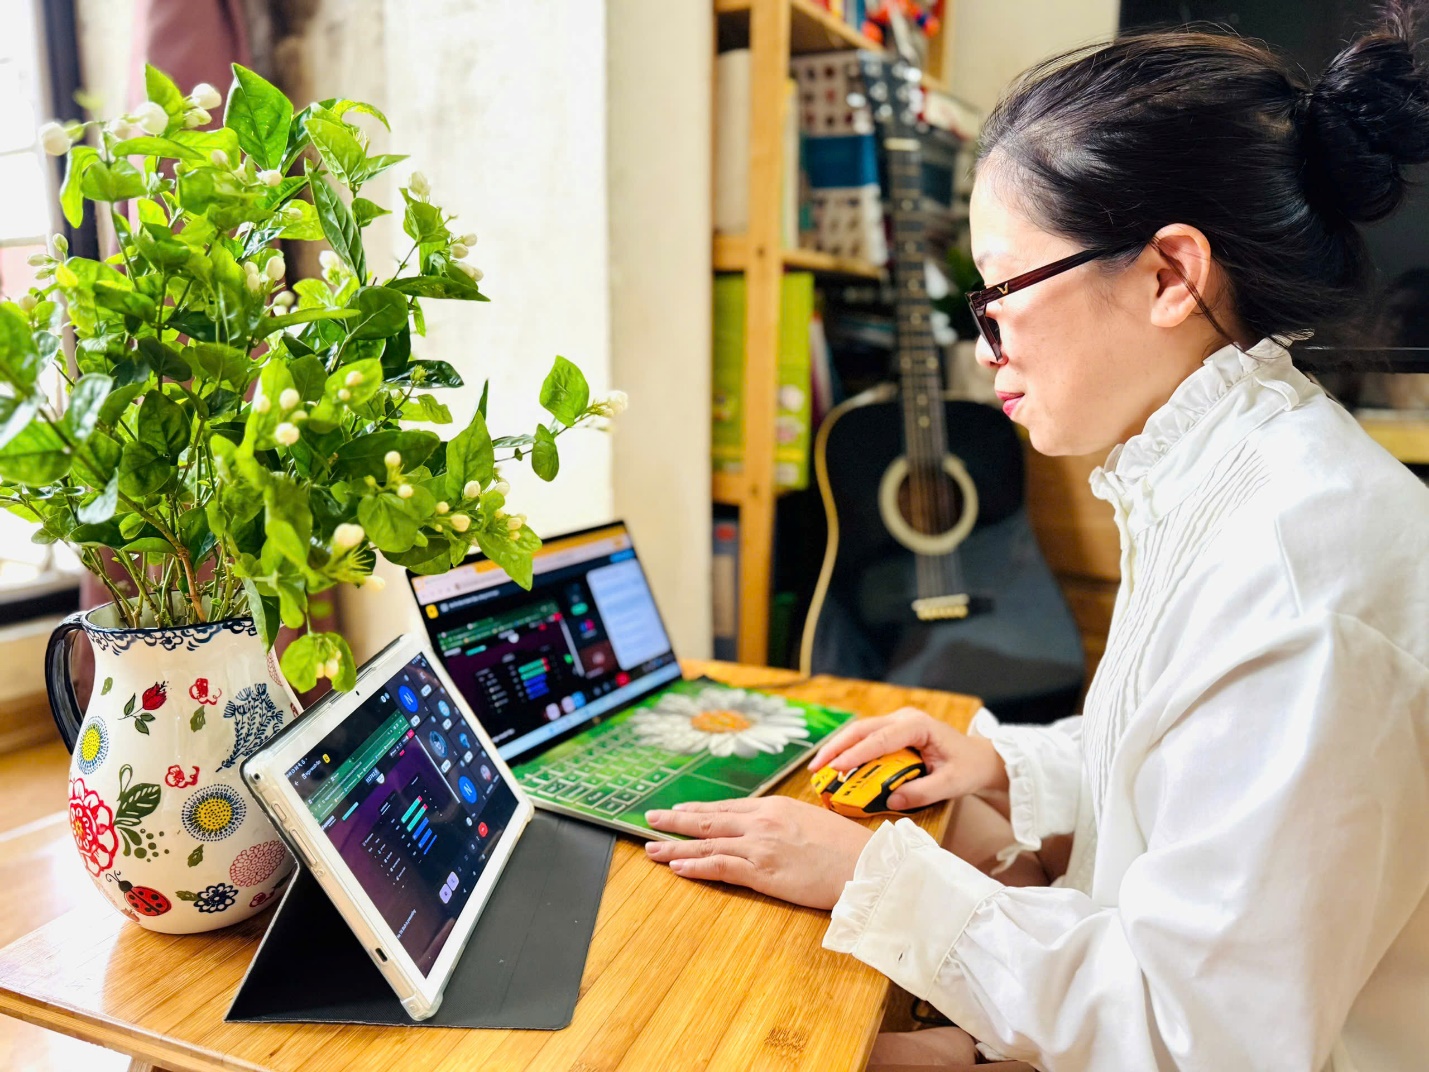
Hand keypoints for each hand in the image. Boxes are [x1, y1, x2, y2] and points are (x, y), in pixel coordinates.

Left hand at [644, 797, 873, 909]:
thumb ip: (782, 820)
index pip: (724, 808)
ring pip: (706, 844)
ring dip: (674, 846)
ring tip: (650, 848)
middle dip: (674, 821)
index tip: (677, 810)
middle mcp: (761, 821)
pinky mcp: (762, 872)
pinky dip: (695, 867)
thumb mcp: (809, 819)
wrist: (865, 865)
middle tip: (650, 819)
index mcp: (773, 806)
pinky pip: (720, 867)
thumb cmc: (844, 846)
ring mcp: (759, 846)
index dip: (696, 810)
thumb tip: (765, 824)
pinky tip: (677, 867)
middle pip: (707, 821)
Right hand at [804, 707, 1007, 809]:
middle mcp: (904, 719)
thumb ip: (923, 791)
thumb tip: (892, 800)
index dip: (857, 753)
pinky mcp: (894, 732)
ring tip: (819, 767)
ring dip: (839, 747)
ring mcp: (898, 723)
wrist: (979, 758)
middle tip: (816, 767)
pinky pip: (867, 739)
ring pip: (861, 731)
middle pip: (863, 729)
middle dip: (837, 747)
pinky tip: (836, 765)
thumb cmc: (968, 768)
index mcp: (919, 725)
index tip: (837, 768)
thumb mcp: (952, 783)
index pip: (881, 739)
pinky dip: (850, 750)